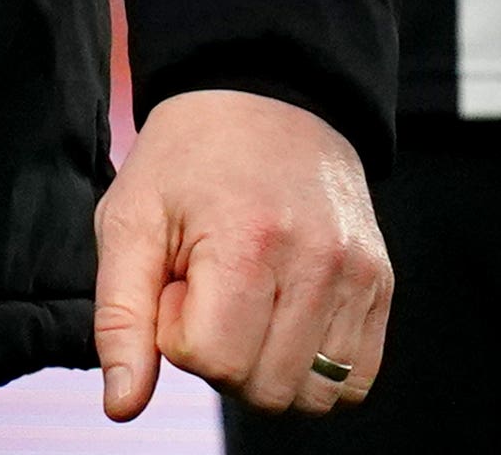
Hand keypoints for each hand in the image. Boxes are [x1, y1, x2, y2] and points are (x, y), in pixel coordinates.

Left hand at [90, 90, 390, 419]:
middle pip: (264, 389)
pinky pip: (354, 380)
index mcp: (247, 241)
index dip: (180, 333)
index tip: (181, 280)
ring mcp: (358, 274)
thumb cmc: (187, 160)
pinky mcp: (381, 282)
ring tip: (252, 299)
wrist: (268, 94)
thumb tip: (123, 407)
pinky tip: (287, 316)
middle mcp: (317, 261)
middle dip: (224, 356)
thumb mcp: (129, 220)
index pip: (212, 361)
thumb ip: (120, 319)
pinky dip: (315, 369)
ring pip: (311, 397)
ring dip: (270, 367)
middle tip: (214, 288)